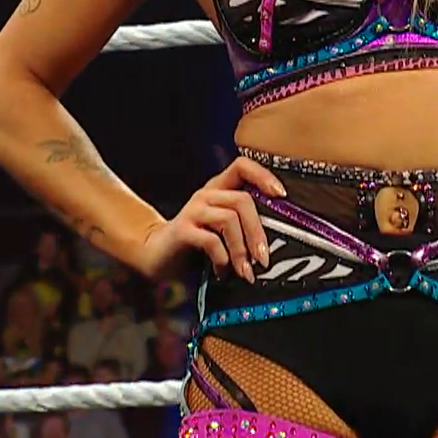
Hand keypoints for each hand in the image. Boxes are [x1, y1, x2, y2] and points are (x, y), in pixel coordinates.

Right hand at [133, 156, 285, 281]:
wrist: (157, 256)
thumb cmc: (196, 243)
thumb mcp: (222, 231)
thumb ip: (243, 227)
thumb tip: (273, 245)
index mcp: (219, 189)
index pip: (242, 166)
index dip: (263, 176)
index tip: (281, 195)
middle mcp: (206, 195)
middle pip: (242, 200)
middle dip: (257, 232)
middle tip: (263, 259)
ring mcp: (193, 211)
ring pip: (229, 219)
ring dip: (241, 249)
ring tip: (245, 271)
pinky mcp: (182, 230)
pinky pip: (211, 240)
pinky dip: (222, 258)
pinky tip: (222, 271)